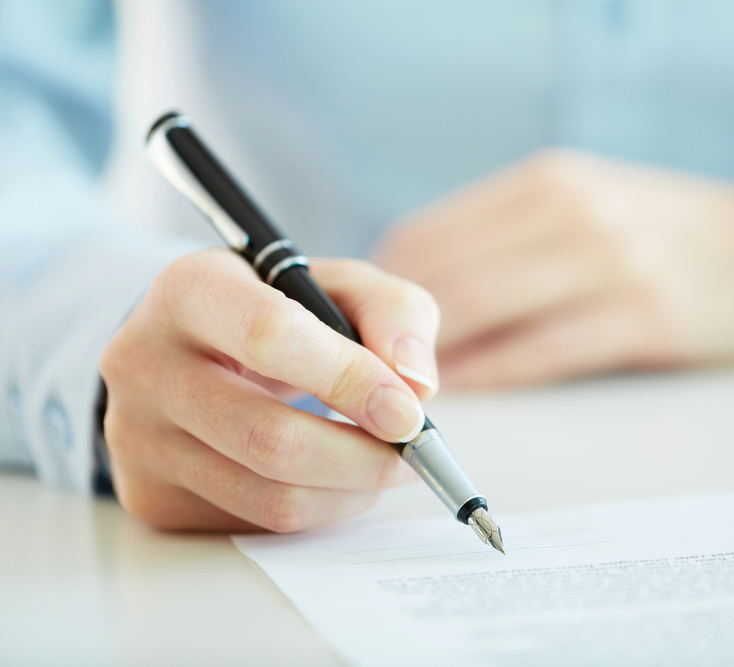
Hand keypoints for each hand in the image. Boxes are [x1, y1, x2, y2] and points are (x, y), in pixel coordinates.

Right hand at [99, 248, 439, 531]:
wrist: (195, 345)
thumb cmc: (280, 310)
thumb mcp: (341, 286)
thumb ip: (394, 314)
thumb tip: (416, 385)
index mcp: (190, 289)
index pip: (268, 336)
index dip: (349, 380)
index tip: (408, 412)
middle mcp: (144, 362)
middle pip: (268, 438)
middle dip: (364, 457)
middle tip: (414, 452)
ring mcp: (137, 436)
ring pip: (267, 496)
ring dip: (351, 491)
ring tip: (383, 464)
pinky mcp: (150, 494)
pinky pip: (254, 524)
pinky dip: (318, 510)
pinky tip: (333, 477)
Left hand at [374, 149, 733, 388]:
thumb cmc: (675, 236)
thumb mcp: (591, 205)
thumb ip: (514, 238)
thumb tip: (426, 296)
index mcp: (549, 180)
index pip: (429, 233)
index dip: (384, 291)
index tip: (362, 332)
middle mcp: (573, 209)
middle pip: (447, 274)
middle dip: (396, 334)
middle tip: (371, 375)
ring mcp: (613, 259)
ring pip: (486, 312)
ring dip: (435, 362)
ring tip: (406, 394)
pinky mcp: (648, 314)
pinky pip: (545, 351)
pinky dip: (496, 376)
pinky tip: (469, 394)